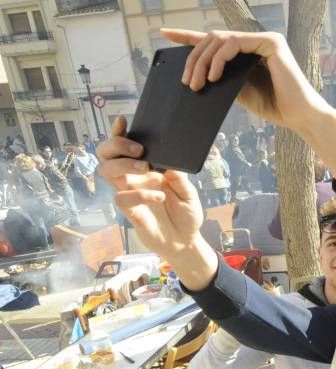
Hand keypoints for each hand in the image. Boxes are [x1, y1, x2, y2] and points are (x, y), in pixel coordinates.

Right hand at [97, 117, 216, 290]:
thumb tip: (169, 166)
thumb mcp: (189, 193)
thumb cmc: (185, 214)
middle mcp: (133, 178)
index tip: (123, 121)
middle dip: (116, 145)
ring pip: (107, 171)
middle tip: (138, 150)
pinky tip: (159, 197)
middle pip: (106, 154)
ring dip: (123, 165)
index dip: (119, 133)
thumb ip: (180, 179)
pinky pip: (122, 197)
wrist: (186, 240)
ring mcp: (129, 193)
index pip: (125, 147)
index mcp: (146, 169)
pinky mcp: (130, 211)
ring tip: (146, 168)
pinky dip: (140, 194)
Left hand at [160, 28, 327, 135]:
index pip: (215, 41)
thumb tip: (197, 73)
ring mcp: (264, 39)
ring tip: (195, 83)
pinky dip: (219, 59)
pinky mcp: (270, 43)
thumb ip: (224, 78)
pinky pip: (234, 43)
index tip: (165, 34)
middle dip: (194, 58)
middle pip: (213, 39)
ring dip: (202, 61)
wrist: (299, 117)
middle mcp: (257, 40)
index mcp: (249, 50)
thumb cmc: (275, 107)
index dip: (188, 36)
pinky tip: (213, 75)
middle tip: (185, 81)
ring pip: (220, 39)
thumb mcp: (240, 91)